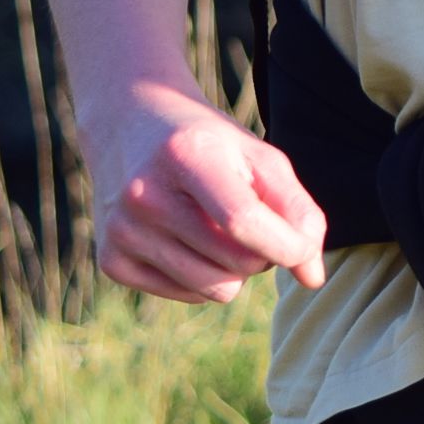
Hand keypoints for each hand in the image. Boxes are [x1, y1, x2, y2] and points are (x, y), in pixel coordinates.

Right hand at [82, 80, 329, 302]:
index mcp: (187, 154)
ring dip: (235, 269)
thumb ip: (298, 211)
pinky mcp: (110, 261)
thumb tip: (313, 278)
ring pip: (217, 290)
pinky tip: (188, 239)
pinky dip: (203, 276)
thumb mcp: (260, 157)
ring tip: (219, 228)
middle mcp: (145, 195)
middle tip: (248, 218)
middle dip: (261, 251)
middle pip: (238, 264)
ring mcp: (122, 231)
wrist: (130, 127)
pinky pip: (189, 296)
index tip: (303, 247)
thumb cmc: (211, 144)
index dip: (287, 245)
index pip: (243, 222)